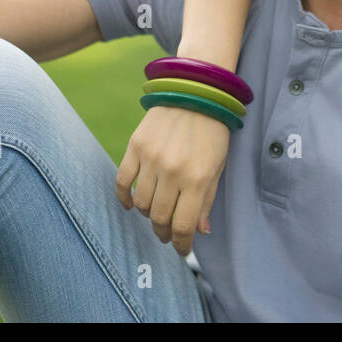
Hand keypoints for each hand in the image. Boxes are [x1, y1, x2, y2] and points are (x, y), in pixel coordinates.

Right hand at [114, 105, 230, 255]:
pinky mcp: (135, 147)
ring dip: (148, 215)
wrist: (195, 92)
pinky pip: (122, 181)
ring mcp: (151, 159)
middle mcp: (173, 172)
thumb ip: (207, 200)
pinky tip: (131, 204)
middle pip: (160, 218)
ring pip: (142, 203)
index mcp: (197, 179)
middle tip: (166, 235)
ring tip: (155, 214)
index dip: (181, 244)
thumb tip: (200, 231)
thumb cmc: (212, 131)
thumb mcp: (218, 166)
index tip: (181, 249)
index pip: (183, 225)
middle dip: (163, 233)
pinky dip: (124, 198)